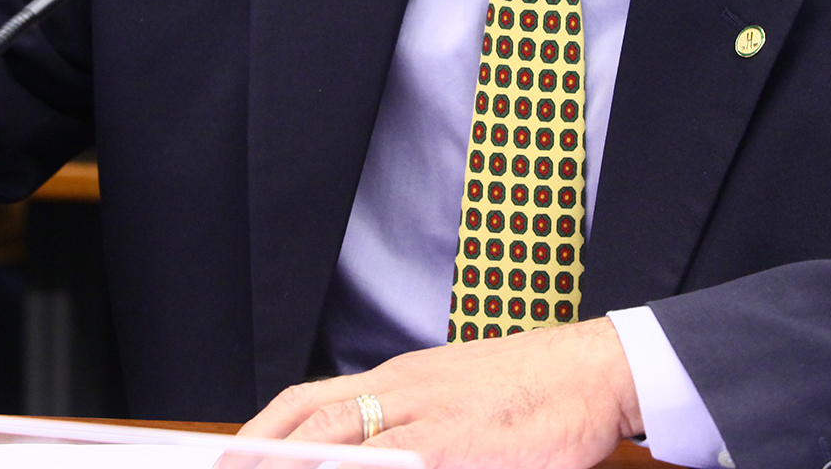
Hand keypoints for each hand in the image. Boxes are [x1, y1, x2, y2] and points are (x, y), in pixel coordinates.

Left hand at [237, 318, 641, 468]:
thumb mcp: (459, 398)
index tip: (234, 456)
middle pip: (312, 417)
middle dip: (260, 451)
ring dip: (298, 463)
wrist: (597, 371)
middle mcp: (404, 390)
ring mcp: (427, 416)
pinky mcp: (455, 445)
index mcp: (402, 379)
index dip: (266, 430)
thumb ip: (412, 429)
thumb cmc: (534, 392)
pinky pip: (392, 465)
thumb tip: (371, 455)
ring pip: (340, 440)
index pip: (313, 399)